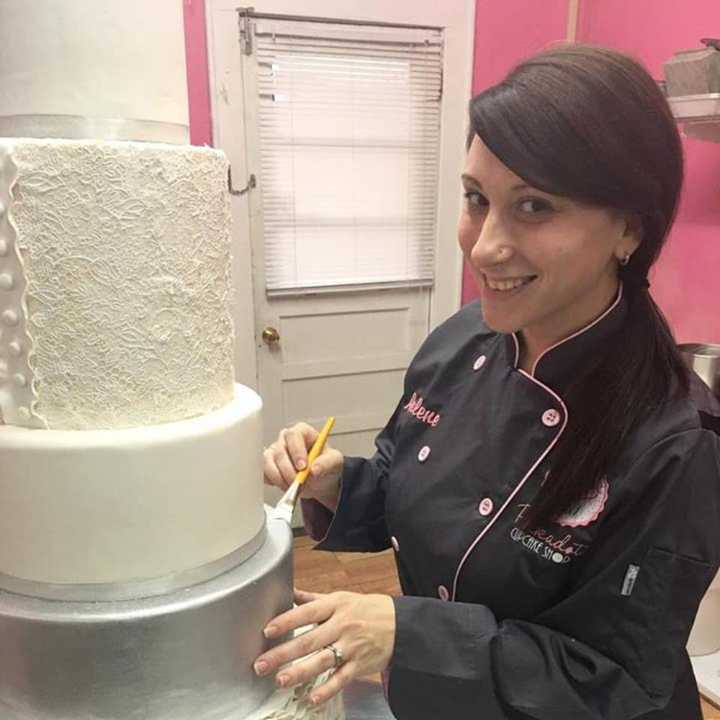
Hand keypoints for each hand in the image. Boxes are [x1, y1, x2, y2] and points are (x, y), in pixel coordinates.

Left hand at [254, 589, 395, 705]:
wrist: (399, 624)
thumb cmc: (364, 609)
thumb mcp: (340, 598)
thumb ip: (313, 599)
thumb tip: (288, 591)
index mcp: (335, 606)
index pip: (307, 612)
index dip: (287, 621)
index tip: (267, 630)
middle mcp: (342, 626)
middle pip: (310, 640)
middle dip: (284, 653)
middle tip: (262, 664)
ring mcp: (351, 647)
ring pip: (323, 661)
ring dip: (300, 672)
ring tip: (280, 680)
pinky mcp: (359, 665)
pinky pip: (341, 679)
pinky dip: (327, 689)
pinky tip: (312, 697)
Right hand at [263, 423, 343, 509]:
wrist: (319, 480)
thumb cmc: (325, 465)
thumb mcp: (334, 462)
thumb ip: (327, 463)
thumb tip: (315, 469)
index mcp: (302, 432)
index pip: (293, 436)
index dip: (297, 451)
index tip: (303, 467)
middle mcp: (285, 439)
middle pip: (279, 451)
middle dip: (289, 470)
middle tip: (298, 483)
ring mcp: (274, 452)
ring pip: (268, 463)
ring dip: (280, 478)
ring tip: (293, 487)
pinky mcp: (267, 465)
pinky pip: (263, 473)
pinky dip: (272, 482)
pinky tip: (284, 486)